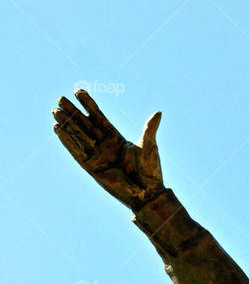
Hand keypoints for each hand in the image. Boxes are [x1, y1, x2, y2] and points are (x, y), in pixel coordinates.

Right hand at [53, 89, 163, 209]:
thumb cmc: (150, 170)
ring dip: (66, 123)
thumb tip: (158, 112)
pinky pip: (75, 151)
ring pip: (78, 135)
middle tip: (61, 98)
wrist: (147, 191)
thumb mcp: (150, 146)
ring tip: (55, 110)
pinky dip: (66, 140)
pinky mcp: (91, 167)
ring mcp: (97, 155)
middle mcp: (104, 145)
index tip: (79, 91)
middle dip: (73, 111)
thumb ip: (149, 128)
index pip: (99, 118)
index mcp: (117, 138)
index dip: (89, 105)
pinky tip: (57, 128)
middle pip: (85, 124)